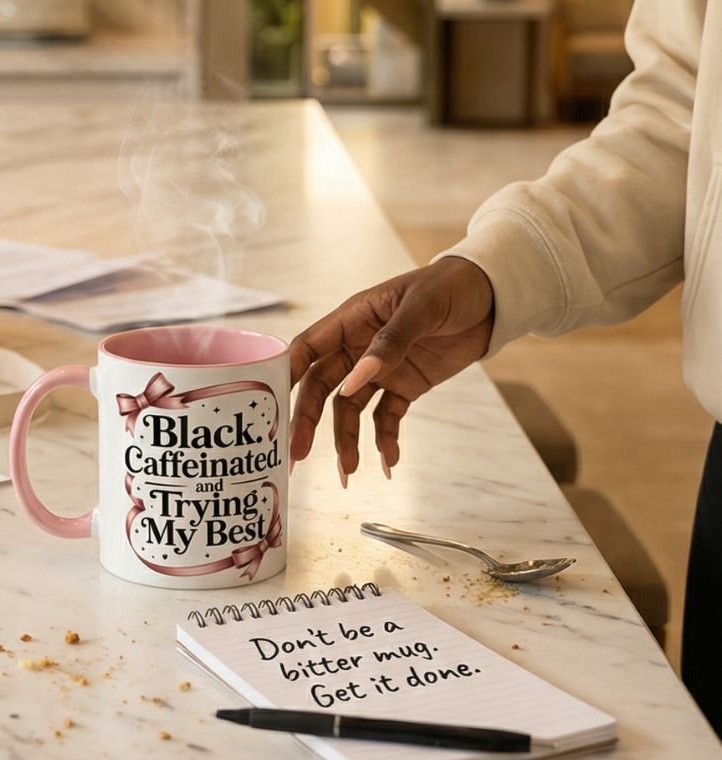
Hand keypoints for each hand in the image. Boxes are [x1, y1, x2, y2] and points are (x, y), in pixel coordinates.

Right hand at [289, 256, 494, 483]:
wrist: (491, 297)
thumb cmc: (449, 288)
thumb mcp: (421, 308)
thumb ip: (390, 343)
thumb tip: (356, 379)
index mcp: (352, 319)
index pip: (307, 349)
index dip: (284, 376)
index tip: (268, 406)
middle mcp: (357, 347)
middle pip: (321, 387)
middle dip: (307, 421)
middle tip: (297, 455)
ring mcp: (379, 369)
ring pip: (350, 409)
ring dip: (346, 440)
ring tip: (349, 472)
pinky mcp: (404, 386)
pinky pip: (386, 417)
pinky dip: (385, 439)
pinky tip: (389, 462)